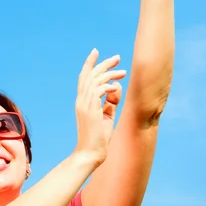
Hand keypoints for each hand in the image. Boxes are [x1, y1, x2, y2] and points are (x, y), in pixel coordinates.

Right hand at [74, 49, 125, 165]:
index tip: (96, 51)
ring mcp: (84, 105)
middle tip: (117, 57)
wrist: (90, 154)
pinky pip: (97, 91)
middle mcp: (81, 100)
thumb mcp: (107, 116)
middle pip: (90, 74)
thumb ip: (111, 102)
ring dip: (109, 74)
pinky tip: (115, 87)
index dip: (89, 63)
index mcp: (83, 101)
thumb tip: (115, 87)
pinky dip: (106, 86)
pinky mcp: (89, 111)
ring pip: (94, 80)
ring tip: (123, 72)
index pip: (84, 77)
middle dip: (103, 63)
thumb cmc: (99, 138)